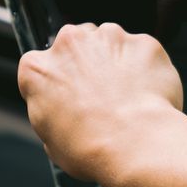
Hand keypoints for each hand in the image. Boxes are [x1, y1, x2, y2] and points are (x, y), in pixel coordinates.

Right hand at [17, 22, 183, 182]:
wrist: (134, 146)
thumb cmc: (90, 149)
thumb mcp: (51, 142)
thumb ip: (52, 114)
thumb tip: (63, 116)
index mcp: (37, 69)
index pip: (42, 67)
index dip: (59, 84)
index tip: (70, 98)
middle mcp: (69, 42)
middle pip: (77, 46)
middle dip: (88, 66)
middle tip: (103, 98)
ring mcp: (108, 38)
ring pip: (112, 44)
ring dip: (117, 63)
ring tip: (128, 99)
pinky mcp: (142, 43)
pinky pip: (143, 53)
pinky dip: (147, 69)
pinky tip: (149, 97)